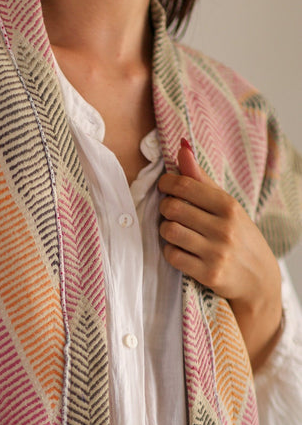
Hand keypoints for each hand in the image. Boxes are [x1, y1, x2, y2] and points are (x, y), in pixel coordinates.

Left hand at [158, 139, 282, 369]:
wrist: (258, 277)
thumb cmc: (238, 235)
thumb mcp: (226, 206)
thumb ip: (201, 179)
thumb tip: (181, 147)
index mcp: (228, 206)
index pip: (184, 186)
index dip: (167, 184)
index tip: (165, 186)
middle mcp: (224, 228)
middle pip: (172, 208)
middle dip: (165, 208)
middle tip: (170, 210)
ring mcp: (216, 252)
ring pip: (169, 232)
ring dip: (166, 230)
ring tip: (175, 230)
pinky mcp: (208, 274)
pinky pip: (172, 256)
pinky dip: (170, 251)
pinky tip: (179, 249)